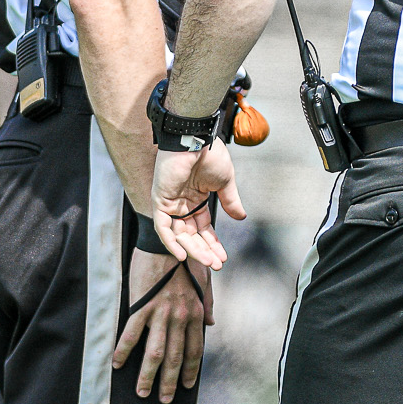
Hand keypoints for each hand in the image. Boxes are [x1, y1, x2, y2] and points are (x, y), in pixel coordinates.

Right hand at [111, 248, 210, 400]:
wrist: (166, 239)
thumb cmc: (185, 259)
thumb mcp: (204, 280)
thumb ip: (208, 304)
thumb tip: (211, 325)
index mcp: (196, 312)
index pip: (194, 349)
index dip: (190, 370)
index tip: (186, 386)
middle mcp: (181, 316)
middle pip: (175, 357)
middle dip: (170, 382)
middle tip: (164, 400)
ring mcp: (161, 312)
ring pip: (155, 353)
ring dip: (148, 376)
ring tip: (142, 392)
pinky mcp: (141, 305)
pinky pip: (131, 334)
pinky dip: (124, 351)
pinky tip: (117, 364)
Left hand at [148, 138, 246, 269]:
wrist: (198, 139)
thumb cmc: (210, 154)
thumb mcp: (225, 182)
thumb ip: (230, 201)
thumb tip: (241, 216)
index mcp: (196, 199)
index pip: (203, 228)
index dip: (213, 243)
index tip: (222, 257)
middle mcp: (182, 203)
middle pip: (192, 234)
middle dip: (204, 250)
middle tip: (216, 264)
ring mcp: (170, 203)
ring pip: (179, 234)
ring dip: (192, 249)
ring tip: (207, 261)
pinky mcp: (160, 200)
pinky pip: (163, 227)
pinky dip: (171, 241)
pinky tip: (182, 254)